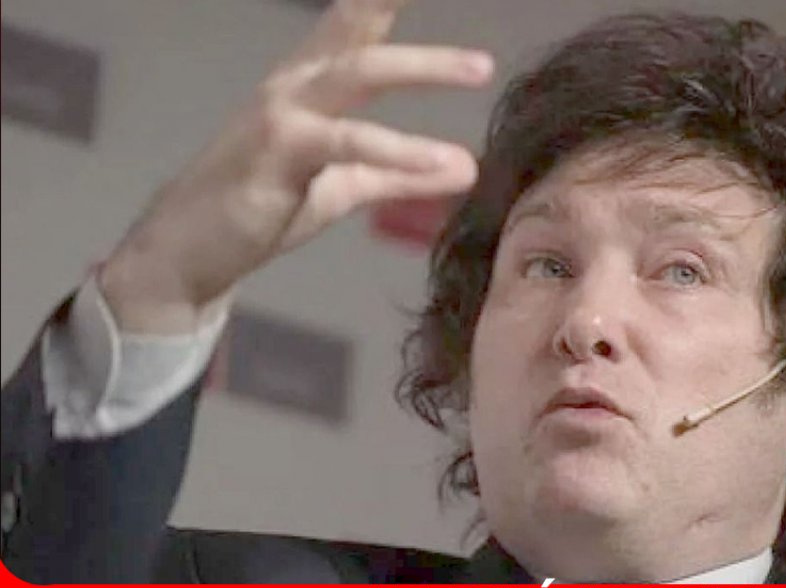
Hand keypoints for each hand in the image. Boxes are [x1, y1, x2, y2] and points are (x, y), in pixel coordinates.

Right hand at [99, 0, 490, 332]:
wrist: (188, 249)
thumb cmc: (264, 204)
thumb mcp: (347, 186)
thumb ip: (404, 173)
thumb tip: (468, 167)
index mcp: (311, 81)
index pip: (358, 24)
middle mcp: (296, 83)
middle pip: (362, 30)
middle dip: (398, 2)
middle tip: (474, 32)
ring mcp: (283, 113)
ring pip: (360, 73)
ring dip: (424, 65)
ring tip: (481, 67)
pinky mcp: (278, 153)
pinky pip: (346, 143)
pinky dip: (398, 150)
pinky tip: (440, 161)